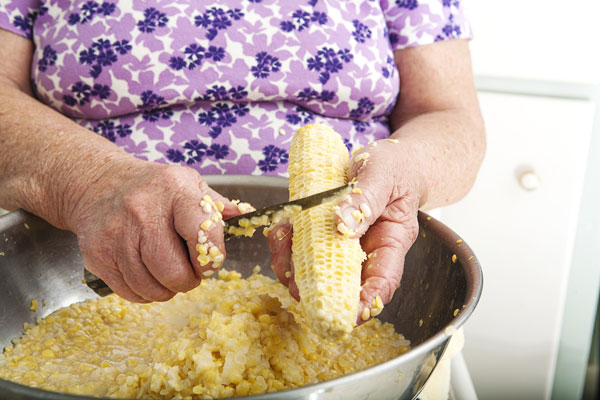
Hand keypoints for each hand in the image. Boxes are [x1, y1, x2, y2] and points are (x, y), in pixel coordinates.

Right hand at [68, 158, 239, 301]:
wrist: (97, 183)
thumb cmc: (153, 187)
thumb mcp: (188, 183)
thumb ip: (217, 205)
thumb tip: (247, 217)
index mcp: (174, 190)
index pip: (204, 234)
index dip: (212, 259)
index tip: (209, 262)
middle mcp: (142, 211)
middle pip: (175, 272)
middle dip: (189, 281)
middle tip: (189, 273)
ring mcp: (116, 234)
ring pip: (153, 288)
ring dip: (167, 289)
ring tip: (167, 271)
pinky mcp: (97, 255)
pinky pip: (130, 293)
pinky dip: (145, 292)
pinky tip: (147, 273)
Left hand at [269, 138, 420, 321]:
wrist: (385, 155)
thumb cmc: (395, 165)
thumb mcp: (382, 174)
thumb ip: (364, 200)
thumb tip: (343, 226)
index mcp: (391, 240)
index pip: (383, 281)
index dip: (366, 301)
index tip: (347, 315)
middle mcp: (366, 248)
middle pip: (345, 281)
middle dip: (319, 291)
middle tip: (298, 292)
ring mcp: (342, 241)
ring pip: (318, 266)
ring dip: (296, 268)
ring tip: (282, 262)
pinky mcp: (322, 229)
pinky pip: (302, 243)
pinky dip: (286, 243)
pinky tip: (279, 233)